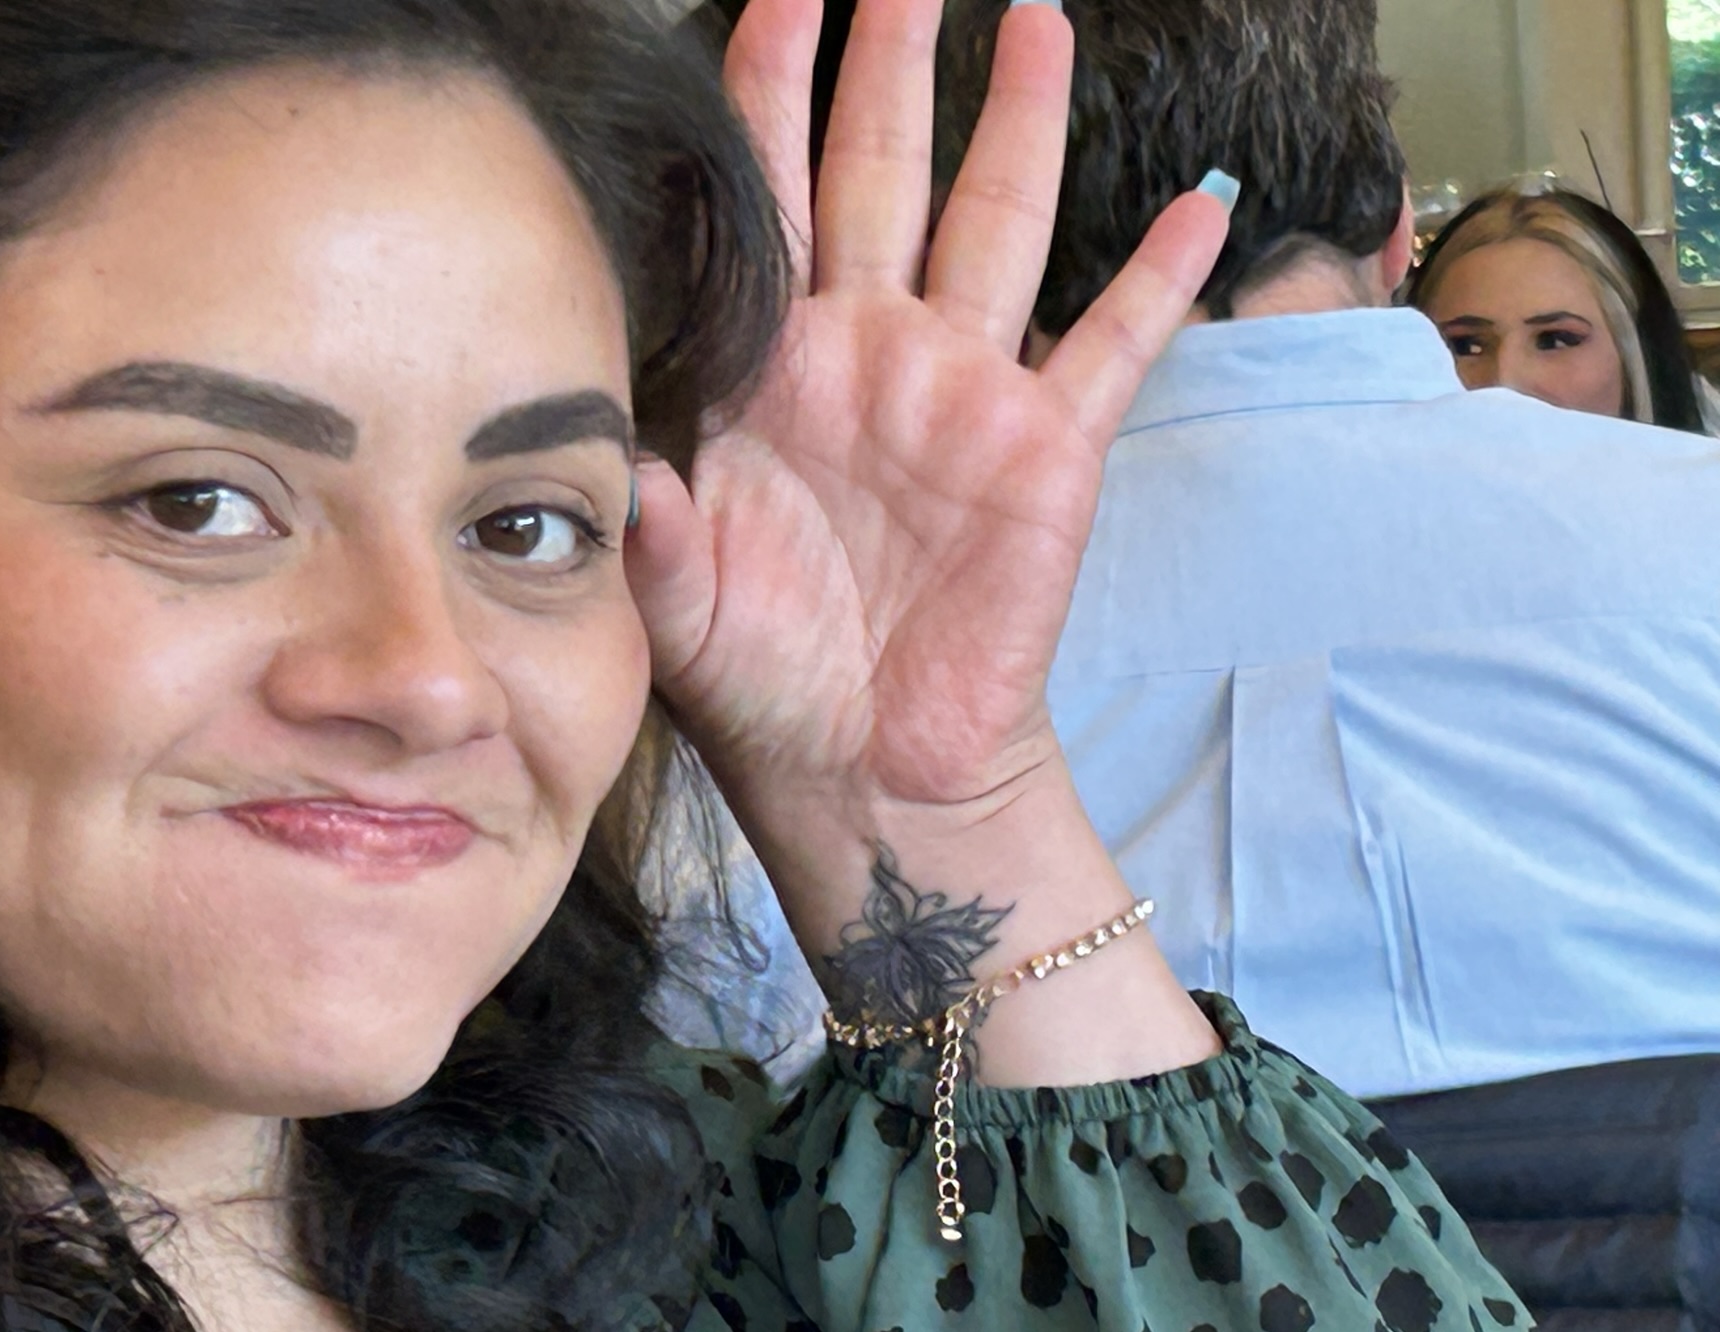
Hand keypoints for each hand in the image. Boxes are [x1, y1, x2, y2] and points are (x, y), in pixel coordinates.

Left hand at [630, 0, 1227, 821]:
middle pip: (885, 170)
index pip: (770, 200)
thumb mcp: (675, 599)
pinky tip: (1198, 207)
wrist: (861, 764)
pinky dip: (1160, 280)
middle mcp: (871, 352)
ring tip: (1036, 18)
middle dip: (892, 61)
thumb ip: (649, 519)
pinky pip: (1112, 348)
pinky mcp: (1049, 452)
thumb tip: (625, 455)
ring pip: (999, 222)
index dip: (770, 93)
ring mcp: (966, 390)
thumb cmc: (760, 677)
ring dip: (1021, 122)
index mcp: (771, 369)